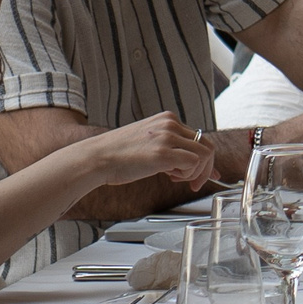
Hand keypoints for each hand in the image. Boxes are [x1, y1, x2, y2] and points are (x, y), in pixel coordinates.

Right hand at [87, 111, 216, 188]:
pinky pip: (193, 163)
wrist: (96, 158)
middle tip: (193, 184)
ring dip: (194, 173)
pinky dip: (187, 175)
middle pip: (206, 145)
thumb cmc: (118, 155)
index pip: (199, 138)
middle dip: (205, 169)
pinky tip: (170, 177)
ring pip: (204, 155)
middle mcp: (171, 124)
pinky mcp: (164, 153)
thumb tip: (190, 163)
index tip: (205, 174)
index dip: (205, 159)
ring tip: (174, 178)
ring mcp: (168, 137)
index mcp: (167, 119)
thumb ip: (169, 146)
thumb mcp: (148, 142)